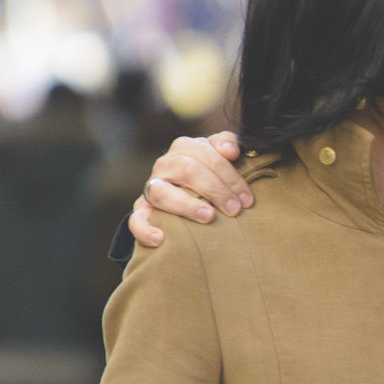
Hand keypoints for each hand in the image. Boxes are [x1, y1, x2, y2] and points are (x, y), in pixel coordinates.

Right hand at [128, 132, 252, 247]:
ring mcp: (151, 188)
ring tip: (208, 217)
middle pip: (187, 169)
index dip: (230, 175)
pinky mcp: (141, 210)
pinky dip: (146, 229)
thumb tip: (231, 150)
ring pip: (161, 192)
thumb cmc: (209, 177)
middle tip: (235, 210)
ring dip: (186, 205)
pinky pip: (136, 219)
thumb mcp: (218, 158)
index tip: (247, 199)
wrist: (183, 201)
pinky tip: (162, 239)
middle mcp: (165, 165)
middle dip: (215, 189)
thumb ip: (226, 145)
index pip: (206, 154)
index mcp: (185, 149)